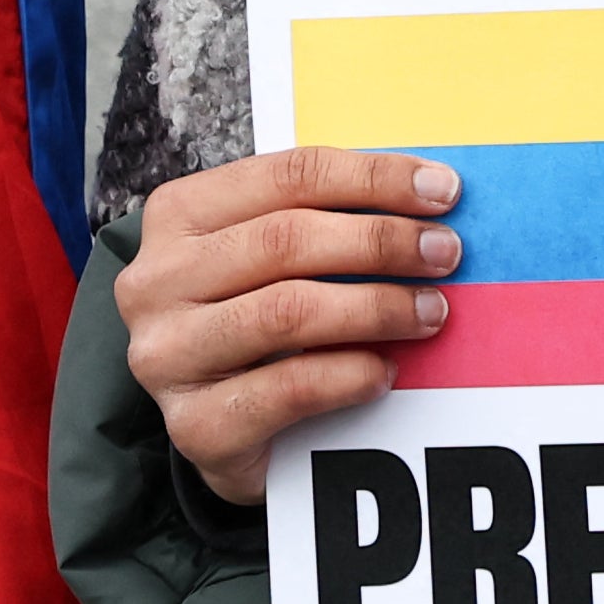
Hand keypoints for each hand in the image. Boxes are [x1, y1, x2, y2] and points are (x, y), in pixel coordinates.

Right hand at [117, 148, 461, 506]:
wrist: (213, 427)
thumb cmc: (253, 320)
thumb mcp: (271, 257)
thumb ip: (325, 220)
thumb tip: (428, 195)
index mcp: (178, 216)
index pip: (287, 176)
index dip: (372, 178)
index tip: (442, 190)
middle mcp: (158, 281)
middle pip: (285, 240)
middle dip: (380, 242)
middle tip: (445, 253)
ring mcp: (168, 356)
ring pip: (286, 312)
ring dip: (375, 306)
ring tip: (430, 311)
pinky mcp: (195, 426)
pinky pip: (287, 389)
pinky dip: (348, 375)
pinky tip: (386, 371)